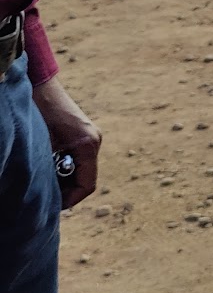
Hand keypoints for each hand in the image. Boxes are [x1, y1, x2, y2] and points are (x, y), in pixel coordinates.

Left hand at [32, 77, 101, 208]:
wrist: (38, 85)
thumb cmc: (38, 114)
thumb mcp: (42, 147)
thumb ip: (49, 171)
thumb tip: (47, 196)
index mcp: (87, 145)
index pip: (88, 185)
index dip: (71, 200)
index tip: (53, 206)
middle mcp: (94, 141)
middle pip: (86, 178)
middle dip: (67, 191)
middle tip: (46, 197)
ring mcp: (90, 136)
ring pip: (81, 169)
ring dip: (64, 179)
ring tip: (44, 182)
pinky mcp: (82, 133)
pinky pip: (78, 159)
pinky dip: (64, 168)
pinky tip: (47, 167)